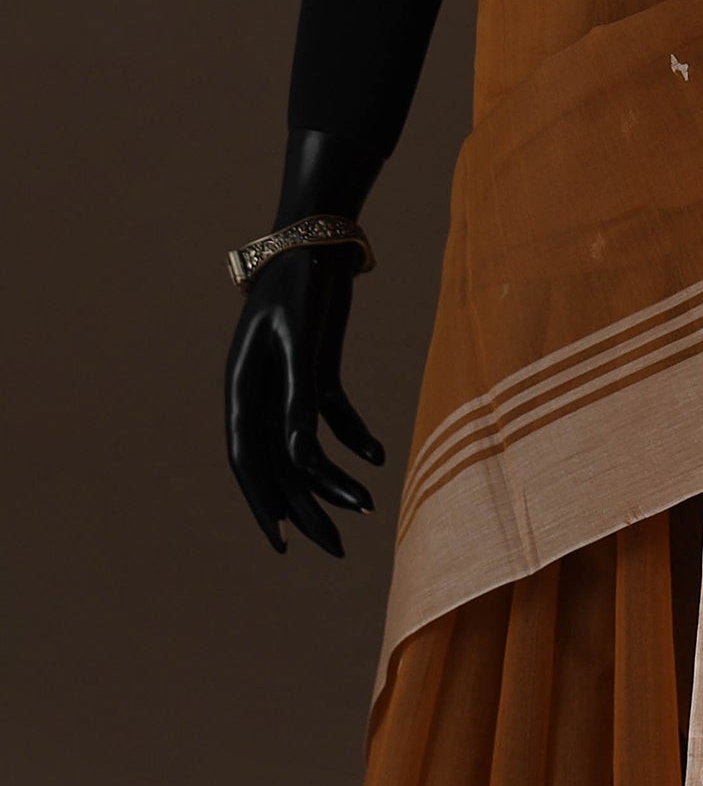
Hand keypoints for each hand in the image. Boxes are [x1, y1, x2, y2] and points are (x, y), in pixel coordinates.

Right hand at [224, 243, 380, 555]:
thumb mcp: (301, 341)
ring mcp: (288, 383)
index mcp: (242, 388)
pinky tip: (378, 456)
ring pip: (306, 446)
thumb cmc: (301, 282)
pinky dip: (353, 437)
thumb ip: (298, 399)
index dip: (263, 503)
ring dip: (334, 477)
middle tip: (334, 548)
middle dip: (306, 507)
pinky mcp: (316, 369)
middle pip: (279, 463)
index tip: (283, 542)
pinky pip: (331, 416)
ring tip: (367, 507)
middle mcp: (260, 392)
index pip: (248, 460)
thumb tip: (302, 459)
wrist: (318, 236)